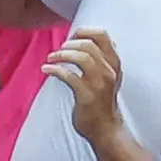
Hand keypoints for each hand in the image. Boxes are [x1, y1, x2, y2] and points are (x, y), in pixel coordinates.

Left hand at [43, 27, 123, 144]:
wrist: (106, 129)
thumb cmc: (102, 102)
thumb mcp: (108, 76)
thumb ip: (101, 59)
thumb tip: (83, 40)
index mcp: (114, 63)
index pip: (102, 35)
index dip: (83, 31)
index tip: (71, 37)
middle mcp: (109, 71)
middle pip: (88, 44)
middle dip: (69, 44)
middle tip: (58, 50)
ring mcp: (99, 84)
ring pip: (81, 57)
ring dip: (62, 54)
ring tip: (51, 57)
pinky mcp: (87, 96)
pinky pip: (69, 76)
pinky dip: (54, 69)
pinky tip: (46, 69)